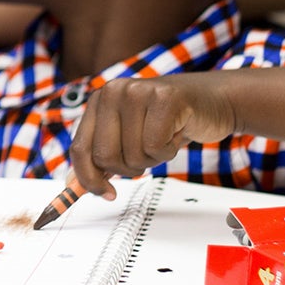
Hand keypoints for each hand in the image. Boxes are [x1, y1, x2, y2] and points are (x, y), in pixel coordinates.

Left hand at [66, 75, 238, 196]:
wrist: (211, 101)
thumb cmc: (168, 121)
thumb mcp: (129, 135)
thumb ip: (101, 156)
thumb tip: (72, 186)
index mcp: (98, 100)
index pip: (80, 148)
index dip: (89, 178)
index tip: (105, 194)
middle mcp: (112, 91)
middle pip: (105, 157)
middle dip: (128, 168)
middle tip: (147, 154)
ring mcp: (137, 91)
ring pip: (133, 155)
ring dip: (153, 158)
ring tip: (164, 136)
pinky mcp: (164, 98)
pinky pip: (156, 147)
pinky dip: (169, 151)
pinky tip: (176, 132)